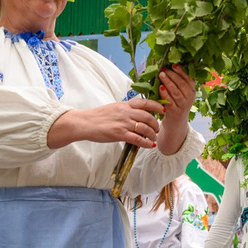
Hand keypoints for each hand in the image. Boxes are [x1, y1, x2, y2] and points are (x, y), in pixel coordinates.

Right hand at [47, 98, 163, 148]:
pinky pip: (137, 139)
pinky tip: (150, 145)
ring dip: (152, 134)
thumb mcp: (114, 108)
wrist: (84, 123)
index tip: (162, 110)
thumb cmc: (98, 116)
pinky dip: (147, 143)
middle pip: (148, 116)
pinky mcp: (119, 134)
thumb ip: (126, 110)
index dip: (157, 106)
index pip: (145, 102)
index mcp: (124, 105)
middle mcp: (126, 113)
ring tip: (154, 137)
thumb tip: (138, 113)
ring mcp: (123, 123)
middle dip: (156, 123)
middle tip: (157, 128)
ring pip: (145, 128)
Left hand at [157, 65, 196, 154]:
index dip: (182, 71)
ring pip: (176, 92)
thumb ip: (179, 82)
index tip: (174, 65)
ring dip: (168, 82)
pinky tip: (160, 88)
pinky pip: (170, 101)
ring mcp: (183, 105)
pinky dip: (165, 94)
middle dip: (172, 75)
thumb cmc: (177, 103)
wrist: (176, 123)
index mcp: (192, 90)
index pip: (189, 79)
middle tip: (164, 69)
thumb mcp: (182, 93)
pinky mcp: (175, 112)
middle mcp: (190, 97)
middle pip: (182, 84)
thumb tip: (170, 66)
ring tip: (161, 75)